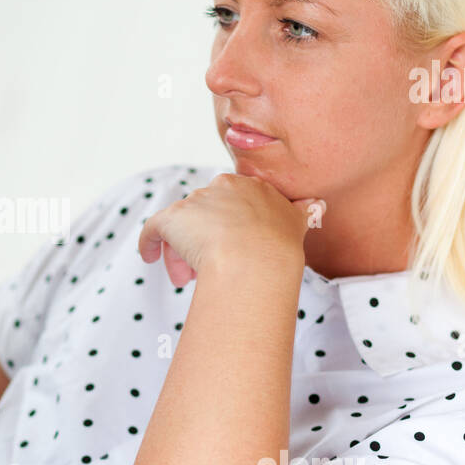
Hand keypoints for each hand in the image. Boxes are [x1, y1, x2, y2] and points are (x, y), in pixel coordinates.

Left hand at [137, 174, 323, 286]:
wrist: (257, 260)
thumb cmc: (279, 250)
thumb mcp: (298, 224)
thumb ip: (302, 212)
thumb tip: (316, 203)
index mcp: (251, 187)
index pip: (232, 205)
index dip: (229, 231)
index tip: (230, 251)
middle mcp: (221, 188)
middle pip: (205, 216)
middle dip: (204, 243)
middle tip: (204, 270)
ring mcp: (196, 202)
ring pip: (182, 226)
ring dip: (182, 252)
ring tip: (186, 278)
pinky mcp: (172, 219)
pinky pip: (154, 228)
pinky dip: (149, 243)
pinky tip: (148, 257)